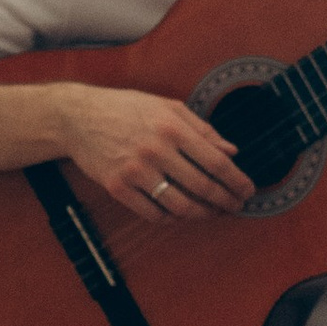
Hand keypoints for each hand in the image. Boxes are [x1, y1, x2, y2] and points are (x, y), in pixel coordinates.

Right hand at [59, 85, 251, 225]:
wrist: (79, 117)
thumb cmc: (126, 109)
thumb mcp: (168, 107)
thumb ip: (202, 129)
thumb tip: (231, 150)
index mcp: (172, 127)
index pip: (216, 162)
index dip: (237, 181)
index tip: (248, 190)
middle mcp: (156, 150)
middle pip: (203, 187)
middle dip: (226, 201)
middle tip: (236, 206)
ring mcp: (135, 171)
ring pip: (180, 206)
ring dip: (202, 214)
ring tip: (212, 213)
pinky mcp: (118, 187)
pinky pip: (153, 214)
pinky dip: (172, 218)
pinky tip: (181, 214)